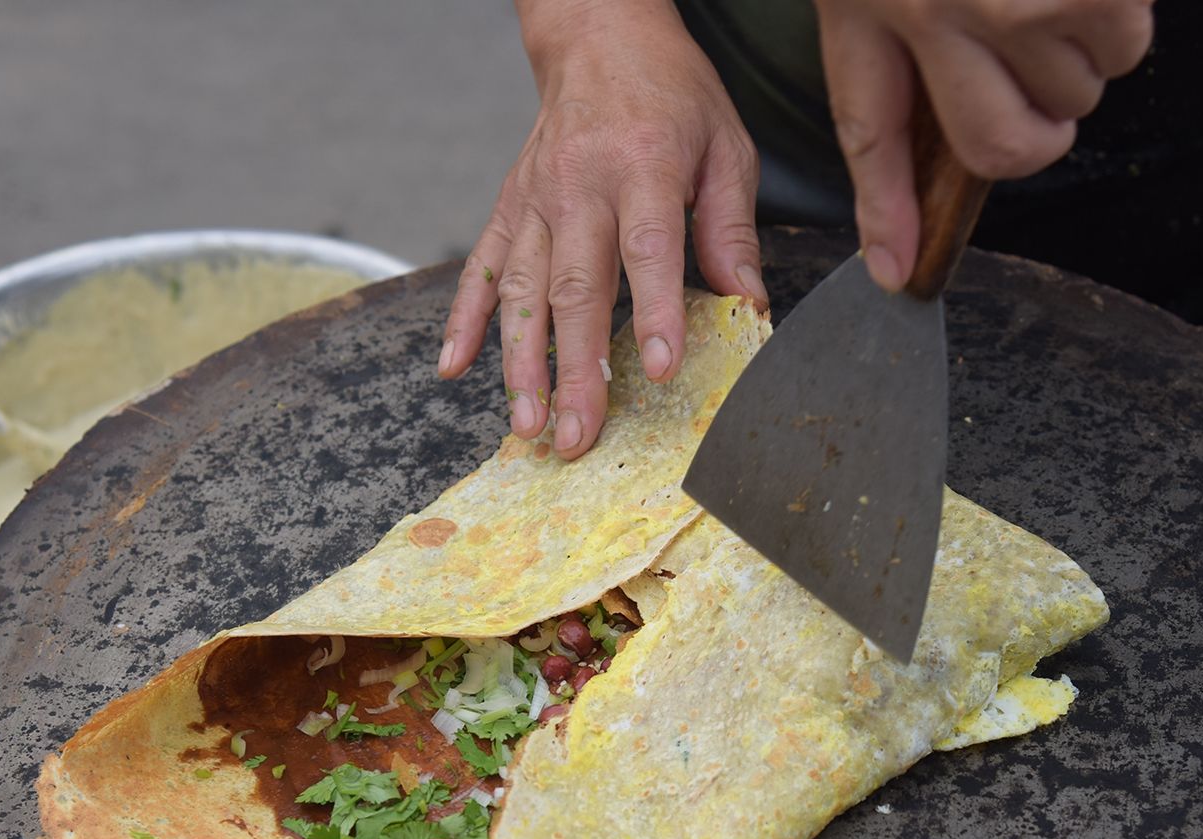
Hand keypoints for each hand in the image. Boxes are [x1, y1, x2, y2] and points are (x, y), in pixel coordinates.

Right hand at [440, 0, 765, 458]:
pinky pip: (481, 268)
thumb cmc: (671, 94)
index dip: (654, 312)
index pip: (648, 248)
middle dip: (575, 369)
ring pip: (522, 291)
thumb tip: (748, 304)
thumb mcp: (726, 147)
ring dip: (521, 363)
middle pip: (575, 288)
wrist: (599, 36)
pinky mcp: (509, 207)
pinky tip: (454, 368)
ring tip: (527, 423)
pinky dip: (464, 320)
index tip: (658, 369)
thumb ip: (732, 228)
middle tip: (578, 433)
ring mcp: (536, 199)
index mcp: (644, 166)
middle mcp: (580, 185)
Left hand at [815, 0, 1154, 289]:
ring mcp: (1015, 2)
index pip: (870, 132)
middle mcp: (935, 6)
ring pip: (1072, 99)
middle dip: (1033, 131)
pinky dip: (1119, 25)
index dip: (887, 209)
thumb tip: (939, 123)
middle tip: (1034, 74)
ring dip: (1081, 58)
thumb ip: (895, 18)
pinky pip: (1124, 50)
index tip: (896, 269)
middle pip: (997, 147)